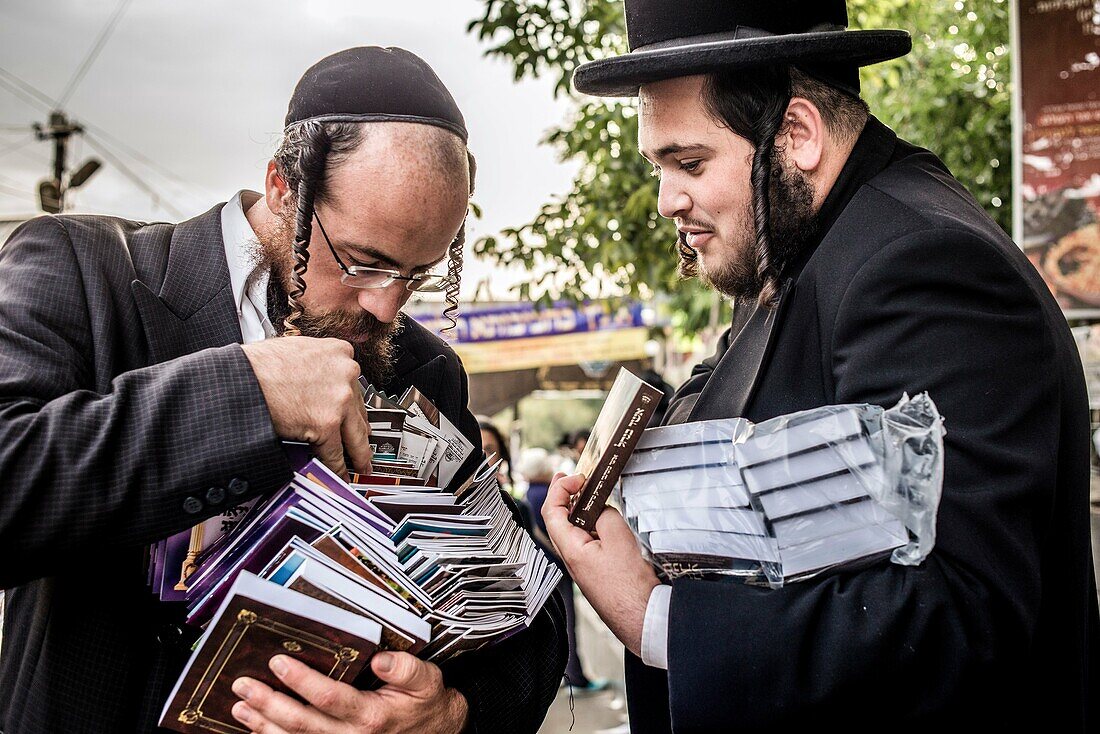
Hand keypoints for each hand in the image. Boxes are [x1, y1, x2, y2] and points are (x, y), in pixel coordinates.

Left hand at [230, 651, 467, 733]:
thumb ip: (406, 668)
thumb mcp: (426, 681)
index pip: (329, 698)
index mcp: (372, 716)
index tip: (279, 663)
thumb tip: (381, 658)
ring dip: (263, 725)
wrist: (433, 733)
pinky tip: (256, 727)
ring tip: (240, 706)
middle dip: (269, 704)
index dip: (301, 681)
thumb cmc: (424, 704)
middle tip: (244, 685)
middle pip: (302, 724)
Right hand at [242, 336, 371, 478]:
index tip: (355, 413)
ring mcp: (339, 399)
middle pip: (359, 410)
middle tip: (364, 441)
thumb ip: (316, 362)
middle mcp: (345, 374)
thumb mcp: (298, 349)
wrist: (242, 377)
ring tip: (360, 465)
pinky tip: (339, 474)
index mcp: (338, 353)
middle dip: (362, 430)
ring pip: (356, 434)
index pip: (354, 383)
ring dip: (359, 454)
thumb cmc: (259, 364)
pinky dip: (338, 468)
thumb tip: (315, 379)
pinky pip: (335, 453)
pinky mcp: (327, 424)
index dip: (354, 403)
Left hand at [542, 472, 659, 656]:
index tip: (575, 477)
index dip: (559, 489)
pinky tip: (599, 519)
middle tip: (568, 478)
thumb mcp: (619, 538)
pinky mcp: (594, 571)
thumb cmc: (629, 587)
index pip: (552, 511)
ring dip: (575, 509)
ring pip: (570, 531)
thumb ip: (605, 515)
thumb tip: (600, 509)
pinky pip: (584, 541)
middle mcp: (571, 558)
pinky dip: (587, 524)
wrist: (642, 617)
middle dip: (562, 495)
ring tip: (585, 493)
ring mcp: (582, 566)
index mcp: (571, 549)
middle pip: (557, 520)